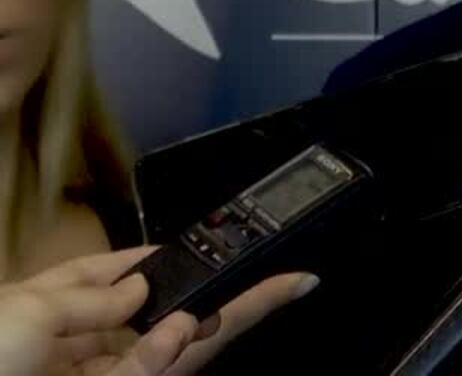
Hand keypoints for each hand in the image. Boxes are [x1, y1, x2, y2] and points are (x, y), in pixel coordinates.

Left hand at [0, 246, 317, 375]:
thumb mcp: (27, 309)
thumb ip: (94, 297)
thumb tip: (143, 288)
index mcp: (50, 309)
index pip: (120, 278)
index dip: (166, 262)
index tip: (213, 249)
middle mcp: (75, 346)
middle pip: (163, 318)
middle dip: (221, 300)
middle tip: (282, 282)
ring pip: (170, 352)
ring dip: (212, 326)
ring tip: (253, 297)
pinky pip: (146, 375)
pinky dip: (167, 354)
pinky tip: (184, 331)